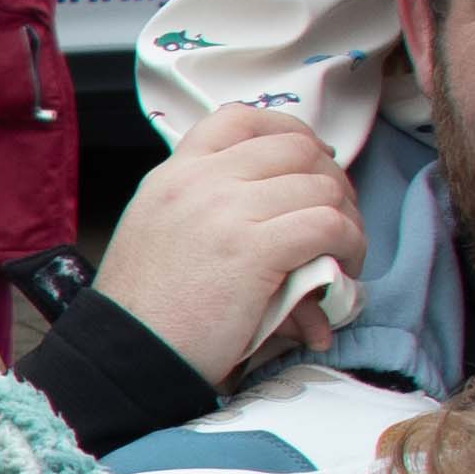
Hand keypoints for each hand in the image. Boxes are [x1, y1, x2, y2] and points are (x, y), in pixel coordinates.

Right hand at [90, 111, 364, 388]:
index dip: (290, 132)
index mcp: (173, 174)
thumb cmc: (145, 311)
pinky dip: (349, 245)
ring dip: (346, 218)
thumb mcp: (167, 241)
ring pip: (321, 185)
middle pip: (295, 147)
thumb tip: (291, 230)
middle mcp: (200, 180)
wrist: (125, 356)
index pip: (240, 117)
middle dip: (330, 178)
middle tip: (336, 217)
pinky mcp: (255, 248)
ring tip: (342, 252)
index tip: (310, 161)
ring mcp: (227, 209)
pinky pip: (328, 226)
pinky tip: (341, 269)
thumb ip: (219, 218)